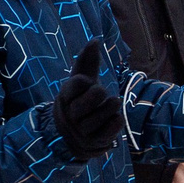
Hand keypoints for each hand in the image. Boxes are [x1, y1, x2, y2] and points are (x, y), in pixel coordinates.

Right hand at [52, 40, 123, 160]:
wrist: (74, 135)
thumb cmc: (81, 100)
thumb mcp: (82, 80)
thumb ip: (87, 61)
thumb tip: (95, 39)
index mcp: (66, 97)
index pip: (76, 84)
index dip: (83, 81)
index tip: (86, 81)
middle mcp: (71, 115)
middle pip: (90, 100)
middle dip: (99, 94)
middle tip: (102, 92)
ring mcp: (82, 130)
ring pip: (102, 115)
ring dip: (111, 107)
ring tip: (114, 102)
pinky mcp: (95, 142)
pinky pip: (109, 130)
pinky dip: (116, 122)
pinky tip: (117, 117)